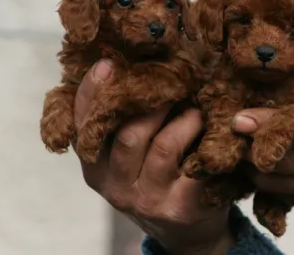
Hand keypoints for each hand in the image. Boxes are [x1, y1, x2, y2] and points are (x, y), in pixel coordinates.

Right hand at [75, 60, 233, 254]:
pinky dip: (203, 137)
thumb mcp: (127, 156)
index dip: (92, 94)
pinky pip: (194, 164)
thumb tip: (122, 65)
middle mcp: (115, 187)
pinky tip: (210, 129)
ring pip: (164, 146)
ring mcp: (148, 199)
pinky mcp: (180, 207)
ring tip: (195, 108)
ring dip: (184, 119)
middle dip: (152, 102)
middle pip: (127, 135)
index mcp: (95, 167)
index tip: (107, 63)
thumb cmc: (154, 177)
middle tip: (170, 81)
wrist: (185, 231)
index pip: (83, 128)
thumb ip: (119, 122)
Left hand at [232, 74, 293, 235]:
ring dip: (250, 165)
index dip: (265, 124)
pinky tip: (259, 165)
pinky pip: (283, 195)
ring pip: (272, 182)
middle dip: (247, 147)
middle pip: (277, 159)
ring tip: (237, 148)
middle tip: (228, 131)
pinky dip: (267, 180)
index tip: (239, 117)